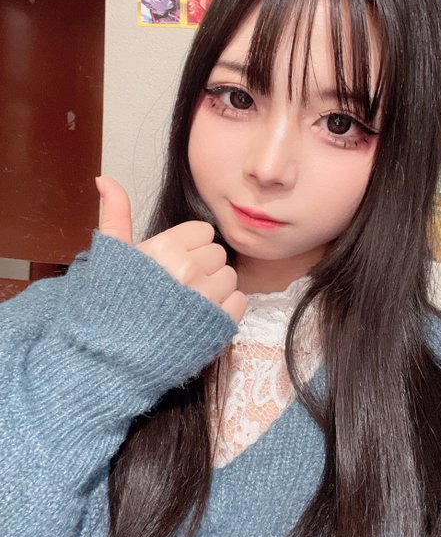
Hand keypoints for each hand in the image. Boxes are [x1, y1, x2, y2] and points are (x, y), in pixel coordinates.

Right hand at [95, 175, 246, 323]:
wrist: (114, 358)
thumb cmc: (112, 306)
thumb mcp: (111, 255)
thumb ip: (115, 214)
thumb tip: (106, 178)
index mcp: (165, 248)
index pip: (203, 231)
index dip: (189, 246)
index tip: (173, 261)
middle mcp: (188, 270)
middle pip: (217, 253)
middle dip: (202, 266)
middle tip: (179, 284)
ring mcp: (205, 298)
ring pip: (229, 276)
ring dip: (215, 287)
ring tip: (189, 302)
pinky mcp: (219, 324)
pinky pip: (239, 301)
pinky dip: (225, 308)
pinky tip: (202, 316)